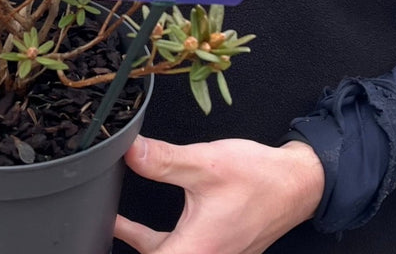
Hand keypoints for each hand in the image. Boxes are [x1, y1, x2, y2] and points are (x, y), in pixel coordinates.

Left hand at [114, 136, 323, 253]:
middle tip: (101, 228)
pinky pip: (179, 250)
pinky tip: (137, 223)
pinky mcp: (218, 248)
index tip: (98, 239)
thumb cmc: (258, 178)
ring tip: (114, 223)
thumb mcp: (204, 163)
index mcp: (196, 250)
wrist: (297, 183)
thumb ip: (163, 160)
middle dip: (129, 242)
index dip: (124, 245)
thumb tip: (129, 151)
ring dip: (140, 242)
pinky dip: (157, 240)